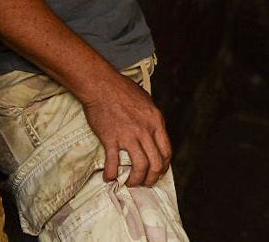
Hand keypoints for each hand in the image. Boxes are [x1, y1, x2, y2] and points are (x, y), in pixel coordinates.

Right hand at [76, 67, 172, 186]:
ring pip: (140, 167)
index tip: (158, 171)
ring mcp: (128, 136)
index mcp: (156, 121)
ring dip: (136, 180)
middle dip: (152, 178)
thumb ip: (151, 119)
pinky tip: (109, 177)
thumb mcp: (146, 101)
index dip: (164, 166)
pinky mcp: (111, 139)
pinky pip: (114, 163)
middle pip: (155, 163)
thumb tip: (153, 133)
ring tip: (130, 183)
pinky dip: (112, 174)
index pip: (166, 151)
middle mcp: (145, 131)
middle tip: (145, 183)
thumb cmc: (123, 90)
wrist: (102, 85)